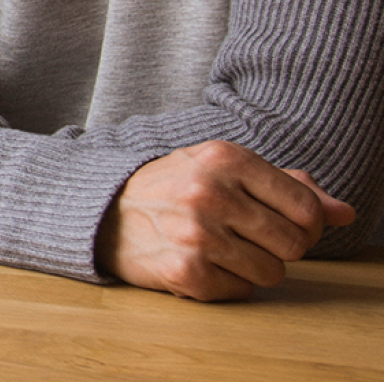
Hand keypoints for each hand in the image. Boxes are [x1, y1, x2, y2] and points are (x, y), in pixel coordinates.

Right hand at [96, 140, 354, 300]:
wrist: (103, 212)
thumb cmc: (173, 188)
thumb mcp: (223, 169)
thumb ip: (287, 186)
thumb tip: (345, 214)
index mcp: (225, 157)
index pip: (306, 207)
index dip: (306, 224)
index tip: (281, 223)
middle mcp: (210, 191)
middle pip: (294, 243)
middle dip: (280, 247)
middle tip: (247, 236)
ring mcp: (196, 233)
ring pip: (273, 272)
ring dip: (253, 267)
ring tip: (221, 249)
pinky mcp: (184, 270)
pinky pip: (242, 291)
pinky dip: (227, 283)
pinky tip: (202, 263)